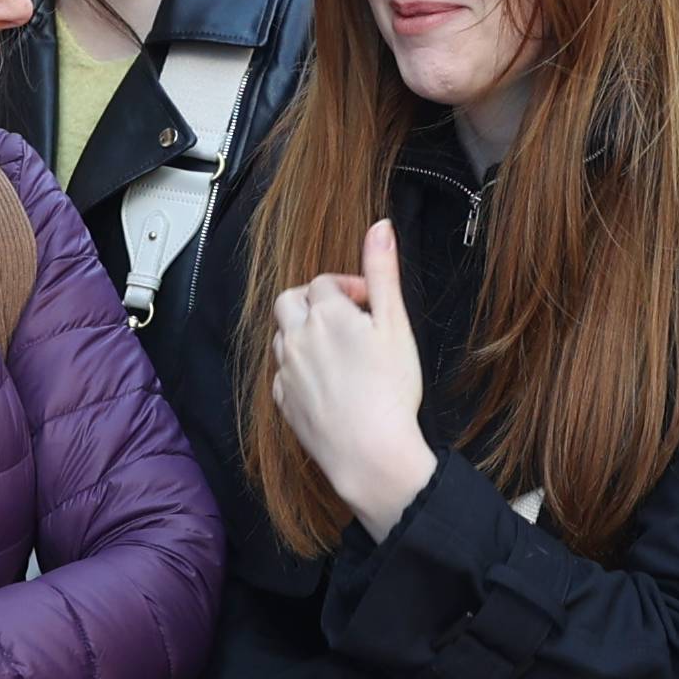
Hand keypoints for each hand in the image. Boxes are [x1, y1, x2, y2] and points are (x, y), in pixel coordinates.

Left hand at [266, 222, 435, 535]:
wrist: (371, 453)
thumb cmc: (390, 390)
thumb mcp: (396, 324)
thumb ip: (383, 272)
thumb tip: (380, 226)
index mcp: (326, 313)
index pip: (325, 282)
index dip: (350, 288)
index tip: (371, 305)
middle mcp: (298, 337)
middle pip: (290, 301)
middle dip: (314, 303)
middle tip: (346, 322)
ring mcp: (287, 371)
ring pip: (283, 337)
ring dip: (303, 335)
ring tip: (337, 352)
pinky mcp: (284, 402)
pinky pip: (282, 375)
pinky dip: (298, 370)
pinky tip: (325, 383)